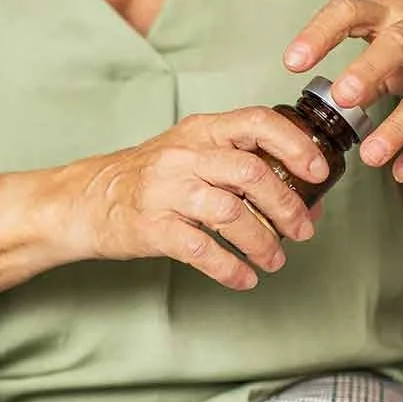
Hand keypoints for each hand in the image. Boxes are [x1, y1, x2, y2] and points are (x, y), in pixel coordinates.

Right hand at [56, 108, 330, 290]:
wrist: (83, 200)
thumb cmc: (146, 178)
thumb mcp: (190, 154)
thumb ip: (240, 165)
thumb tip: (304, 195)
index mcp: (200, 131)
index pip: (257, 122)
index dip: (295, 145)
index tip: (319, 171)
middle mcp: (184, 155)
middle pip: (251, 173)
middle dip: (287, 206)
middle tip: (303, 230)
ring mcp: (165, 191)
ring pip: (231, 214)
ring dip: (263, 242)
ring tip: (274, 259)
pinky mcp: (151, 227)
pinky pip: (201, 250)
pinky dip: (230, 269)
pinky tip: (243, 279)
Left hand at [283, 0, 402, 180]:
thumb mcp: (391, 39)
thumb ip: (361, 70)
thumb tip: (320, 110)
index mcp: (389, 10)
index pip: (349, 11)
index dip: (319, 34)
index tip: (292, 62)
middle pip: (397, 44)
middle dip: (369, 70)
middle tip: (343, 98)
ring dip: (398, 125)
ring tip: (370, 156)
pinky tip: (402, 170)